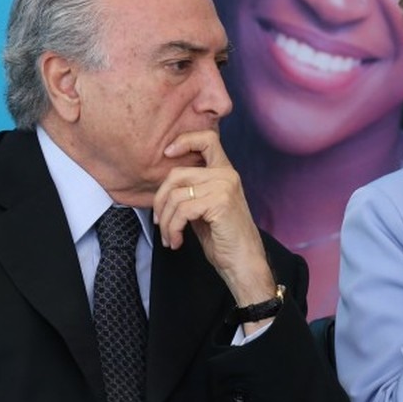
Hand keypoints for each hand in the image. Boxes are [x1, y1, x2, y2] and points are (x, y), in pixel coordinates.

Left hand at [153, 130, 274, 308]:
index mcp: (224, 172)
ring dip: (165, 221)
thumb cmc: (224, 238)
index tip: (167, 153)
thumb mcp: (205, 207)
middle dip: (160, 200)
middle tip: (159, 221)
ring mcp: (224, 187)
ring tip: (169, 237)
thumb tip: (163, 186)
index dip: (184, 140)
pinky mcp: (220, 202)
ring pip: (176, 195)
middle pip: (177, 173)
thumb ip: (192, 190)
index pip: (207, 139)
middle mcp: (226, 175)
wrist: (243, 262)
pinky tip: (176, 241)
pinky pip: (182, 211)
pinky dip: (173, 228)